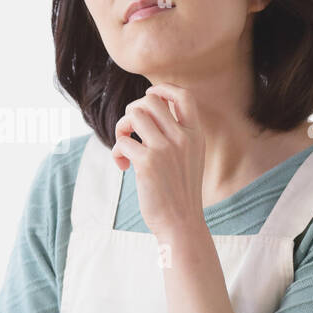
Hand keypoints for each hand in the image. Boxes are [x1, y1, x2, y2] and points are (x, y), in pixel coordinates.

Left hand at [112, 82, 205, 239]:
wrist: (181, 223)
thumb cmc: (180, 192)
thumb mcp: (190, 158)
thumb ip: (179, 135)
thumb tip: (149, 111)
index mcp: (195, 135)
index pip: (184, 96)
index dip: (163, 89)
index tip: (149, 94)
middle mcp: (182, 138)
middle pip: (150, 100)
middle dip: (133, 111)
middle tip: (130, 131)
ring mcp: (165, 149)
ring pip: (133, 114)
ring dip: (121, 127)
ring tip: (124, 146)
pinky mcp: (147, 163)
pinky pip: (122, 141)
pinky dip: (117, 152)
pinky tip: (123, 167)